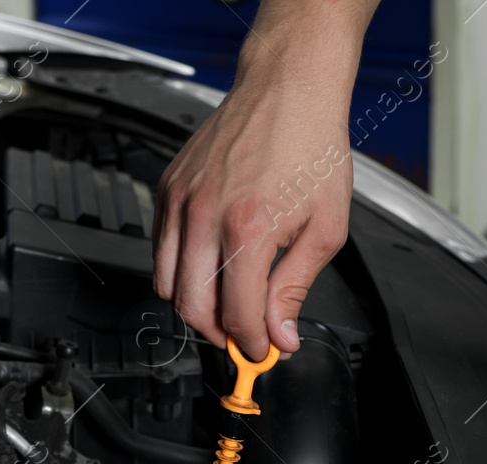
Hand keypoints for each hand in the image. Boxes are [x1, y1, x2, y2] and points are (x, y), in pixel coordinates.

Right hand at [153, 68, 353, 361]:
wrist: (288, 90)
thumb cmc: (311, 147)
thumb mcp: (325, 228)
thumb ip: (296, 287)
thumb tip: (281, 334)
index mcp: (250, 227)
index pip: (238, 314)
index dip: (251, 344)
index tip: (263, 350)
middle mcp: (206, 214)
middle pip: (192, 308)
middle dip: (219, 334)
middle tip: (242, 337)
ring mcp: (181, 200)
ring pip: (167, 284)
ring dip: (195, 307)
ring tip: (225, 306)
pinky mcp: (168, 188)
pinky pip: (160, 251)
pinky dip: (180, 272)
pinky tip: (210, 269)